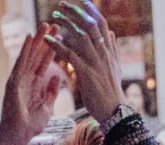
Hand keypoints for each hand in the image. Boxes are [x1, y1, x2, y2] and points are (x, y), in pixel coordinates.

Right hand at [0, 24, 60, 144]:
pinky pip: (20, 63)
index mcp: (35, 84)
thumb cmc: (31, 124)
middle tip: (54, 24)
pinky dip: (25, 50)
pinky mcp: (14, 82)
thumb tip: (57, 78)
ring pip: (30, 55)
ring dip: (37, 40)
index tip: (60, 36)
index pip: (45, 62)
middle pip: (37, 55)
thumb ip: (51, 91)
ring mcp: (19, 79)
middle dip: (46, 40)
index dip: (53, 49)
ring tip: (44, 25)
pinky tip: (30, 38)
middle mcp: (27, 78)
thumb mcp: (47, 106)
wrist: (19, 136)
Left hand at [46, 1, 123, 122]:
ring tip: (54, 18)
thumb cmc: (112, 92)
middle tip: (62, 5)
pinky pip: (71, 56)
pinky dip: (58, 46)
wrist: (116, 112)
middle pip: (90, 25)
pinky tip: (48, 40)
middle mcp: (104, 54)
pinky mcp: (87, 74)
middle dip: (76, 12)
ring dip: (66, 25)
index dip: (91, 11)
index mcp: (109, 51)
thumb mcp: (115, 68)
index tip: (82, 2)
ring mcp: (96, 63)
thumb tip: (111, 33)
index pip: (102, 24)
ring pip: (81, 37)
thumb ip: (113, 49)